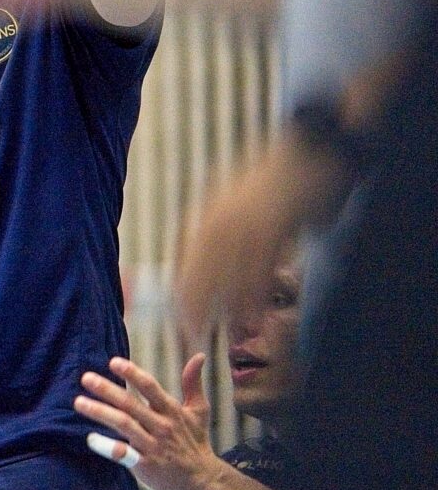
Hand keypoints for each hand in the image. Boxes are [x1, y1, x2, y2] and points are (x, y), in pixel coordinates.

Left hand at [76, 354, 222, 489]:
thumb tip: (199, 356)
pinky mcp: (145, 465)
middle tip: (86, 378)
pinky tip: (91, 439)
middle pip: (131, 405)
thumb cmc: (195, 441)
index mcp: (172, 411)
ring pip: (124, 426)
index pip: (150, 388)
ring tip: (78, 402)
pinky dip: (108, 447)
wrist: (202, 479)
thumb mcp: (199, 411)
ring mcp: (153, 446)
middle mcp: (161, 426)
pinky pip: (124, 455)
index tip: (113, 362)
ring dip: (101, 413)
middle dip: (108, 390)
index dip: (133, 374)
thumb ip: (193, 384)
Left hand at [174, 132, 345, 339]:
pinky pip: (259, 269)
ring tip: (231, 331)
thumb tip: (205, 267)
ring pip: (230, 275)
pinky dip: (255, 296)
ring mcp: (246, 224)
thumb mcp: (237, 206)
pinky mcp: (274, 227)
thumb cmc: (277, 184)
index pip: (185, 263)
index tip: (179, 320)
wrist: (311, 154)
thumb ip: (220, 234)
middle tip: (193, 334)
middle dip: (194, 306)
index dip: (182, 294)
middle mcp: (220, 221)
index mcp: (208, 217)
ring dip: (229, 307)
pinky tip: (253, 315)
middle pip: (199, 272)